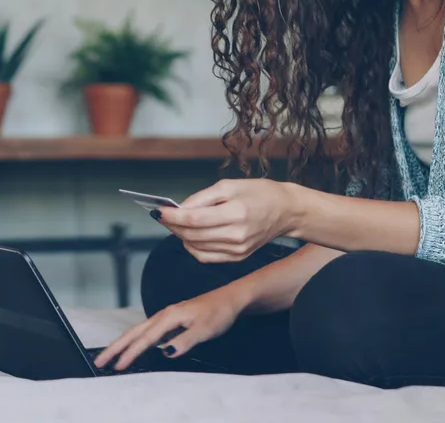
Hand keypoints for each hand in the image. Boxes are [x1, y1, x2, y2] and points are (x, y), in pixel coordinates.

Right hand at [92, 285, 245, 370]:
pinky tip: (133, 347)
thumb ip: (185, 341)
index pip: (145, 339)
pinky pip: (147, 331)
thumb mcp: (204, 330)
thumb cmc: (218, 312)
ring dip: (122, 343)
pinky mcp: (170, 320)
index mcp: (169, 316)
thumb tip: (166, 352)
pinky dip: (135, 340)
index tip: (117, 366)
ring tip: (109, 356)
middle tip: (100, 361)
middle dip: (115, 347)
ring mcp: (166, 317)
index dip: (130, 354)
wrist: (229, 299)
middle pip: (133, 332)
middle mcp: (164, 315)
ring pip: (138, 331)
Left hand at [156, 178, 300, 262]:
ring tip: (175, 224)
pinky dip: (193, 247)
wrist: (286, 211)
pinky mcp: (238, 257)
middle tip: (163, 216)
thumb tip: (179, 208)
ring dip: (180, 236)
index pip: (194, 219)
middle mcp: (236, 235)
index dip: (172, 216)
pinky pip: (206, 257)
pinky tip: (190, 236)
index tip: (159, 211)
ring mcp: (237, 250)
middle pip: (192, 234)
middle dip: (173, 225)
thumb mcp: (230, 186)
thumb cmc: (259, 193)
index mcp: (235, 213)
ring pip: (196, 248)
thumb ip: (202, 198)